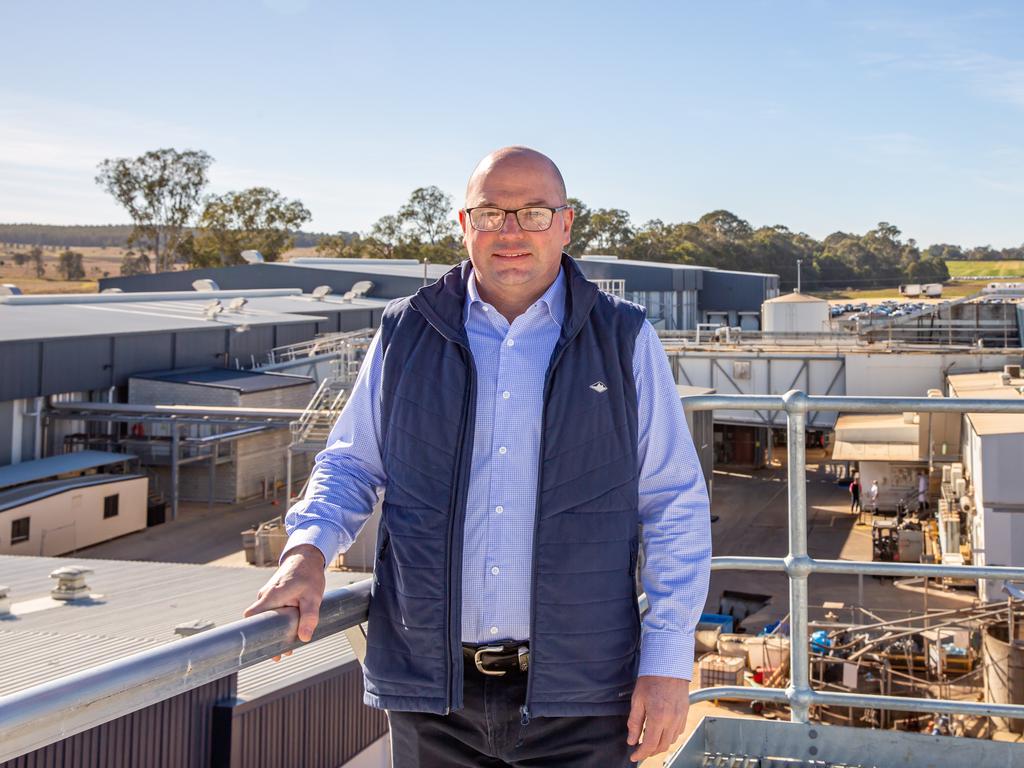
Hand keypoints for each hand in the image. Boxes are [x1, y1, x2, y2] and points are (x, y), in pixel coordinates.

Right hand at [243, 544, 325, 661]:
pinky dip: (278, 619)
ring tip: (289, 643)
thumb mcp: (313, 597)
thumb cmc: (309, 575)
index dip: (254, 634)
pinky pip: (271, 610)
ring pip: (266, 616)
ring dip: (276, 629)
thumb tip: (304, 638)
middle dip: (269, 637)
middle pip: (259, 621)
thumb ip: (309, 617)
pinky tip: (290, 627)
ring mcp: (268, 594)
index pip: (251, 617)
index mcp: (271, 596)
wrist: (307, 557)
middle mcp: (265, 595)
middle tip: (282, 652)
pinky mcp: (273, 594)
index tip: (264, 648)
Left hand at [626, 675, 689, 762]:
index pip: (650, 744)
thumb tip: (632, 740)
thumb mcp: (637, 700)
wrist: (669, 665)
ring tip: (649, 738)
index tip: (634, 756)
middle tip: (640, 749)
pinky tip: (661, 730)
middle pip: (662, 746)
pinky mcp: (685, 713)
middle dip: (650, 751)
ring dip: (660, 744)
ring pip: (671, 741)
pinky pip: (678, 732)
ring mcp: (681, 717)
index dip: (641, 754)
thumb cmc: (652, 679)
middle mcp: (672, 720)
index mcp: (658, 717)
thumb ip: (634, 722)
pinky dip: (669, 736)